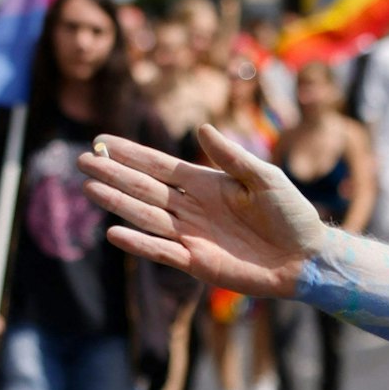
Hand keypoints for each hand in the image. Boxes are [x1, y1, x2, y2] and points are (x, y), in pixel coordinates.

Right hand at [78, 123, 328, 298]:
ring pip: (146, 216)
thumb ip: (233, 158)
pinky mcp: (196, 261)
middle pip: (145, 188)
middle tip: (83, 160)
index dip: (131, 154)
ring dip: (118, 203)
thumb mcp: (265, 178)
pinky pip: (161, 251)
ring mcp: (192, 235)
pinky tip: (114, 232)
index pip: (160, 166)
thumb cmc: (291, 214)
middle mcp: (193, 208)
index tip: (102, 141)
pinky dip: (139, 243)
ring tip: (90, 187)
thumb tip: (202, 128)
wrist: (305, 257)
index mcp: (208, 184)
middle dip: (114, 174)